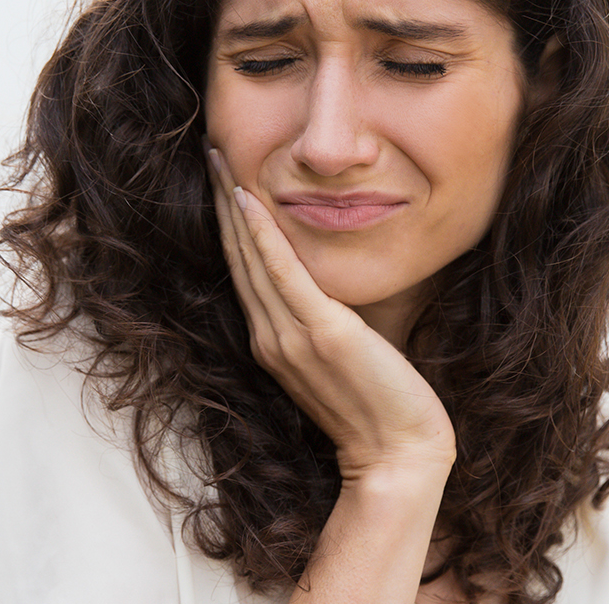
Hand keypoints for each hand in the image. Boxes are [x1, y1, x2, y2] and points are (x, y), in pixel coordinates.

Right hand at [207, 149, 455, 478]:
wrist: (398, 454)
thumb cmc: (381, 407)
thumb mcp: (344, 355)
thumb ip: (327, 320)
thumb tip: (334, 283)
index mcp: (271, 343)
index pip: (243, 271)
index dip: (229, 223)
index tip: (223, 180)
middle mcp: (270, 337)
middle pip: (236, 256)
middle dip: (222, 202)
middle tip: (210, 153)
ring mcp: (289, 336)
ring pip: (251, 257)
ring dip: (234, 204)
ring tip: (221, 161)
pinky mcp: (320, 332)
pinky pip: (281, 272)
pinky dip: (261, 234)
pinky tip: (249, 199)